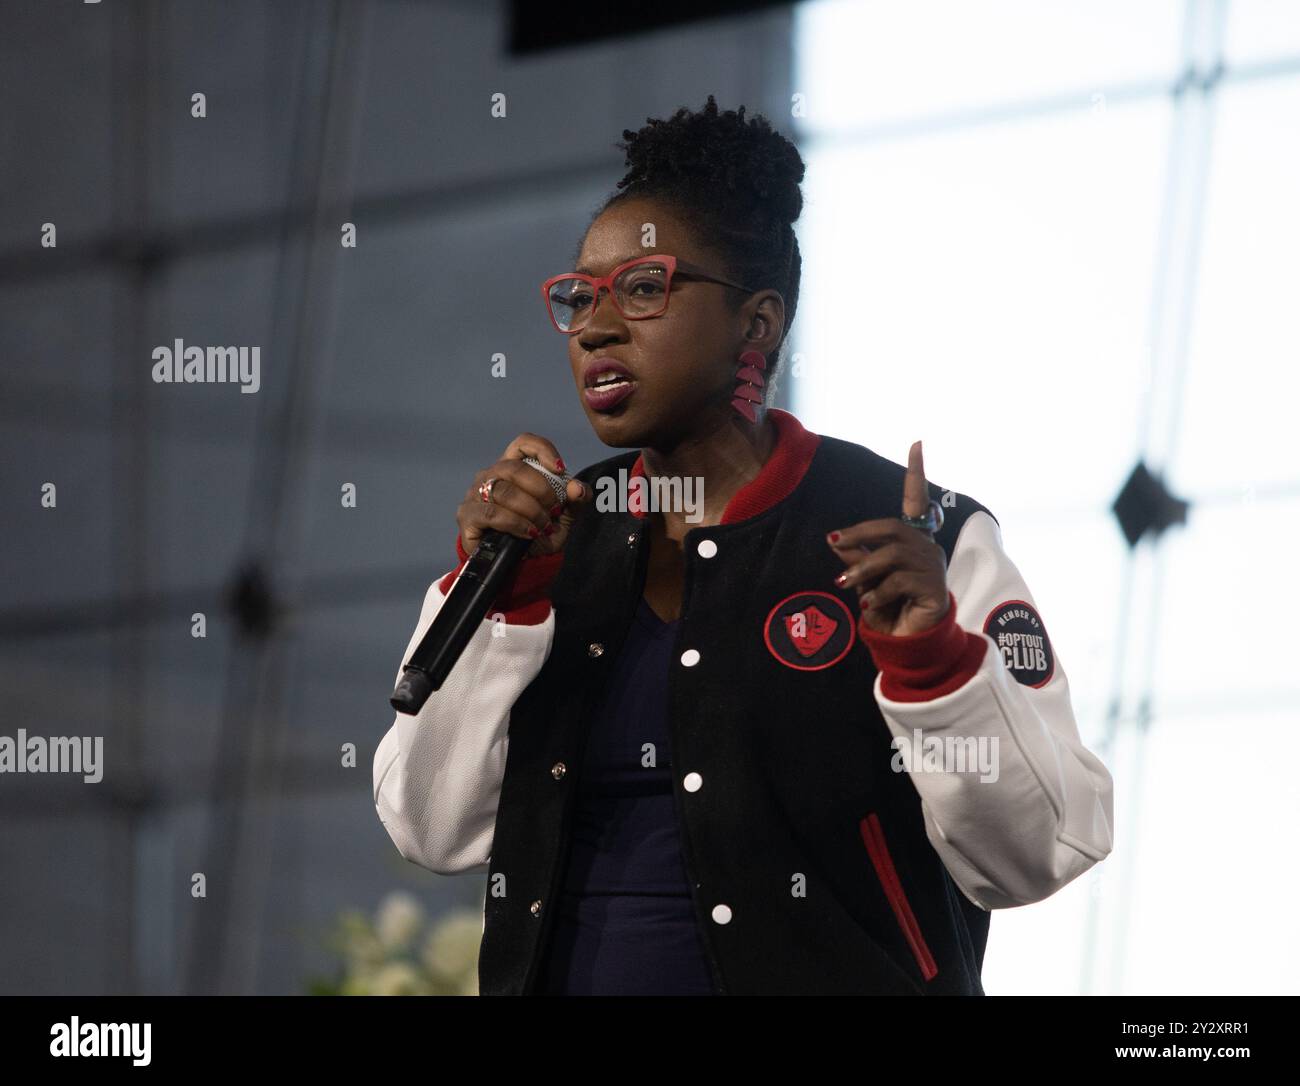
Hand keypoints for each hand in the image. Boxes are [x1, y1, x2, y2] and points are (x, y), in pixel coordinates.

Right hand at [457, 433, 591, 558]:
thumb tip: (577, 488)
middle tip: (555, 509)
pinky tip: (528, 533)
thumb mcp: (564, 517)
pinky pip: (492, 514)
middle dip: (541, 489)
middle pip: (513, 467)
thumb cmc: (539, 532)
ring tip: (543, 526)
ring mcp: (475, 495)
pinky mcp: (467, 516)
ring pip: (504, 492)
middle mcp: (490, 476)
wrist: (520, 565)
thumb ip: (576, 500)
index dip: (542, 450)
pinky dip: (516, 524)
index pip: (522, 444)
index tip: (560, 470)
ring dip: (530, 510)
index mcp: (513, 468)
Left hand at [826, 440, 949, 636]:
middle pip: (892, 528)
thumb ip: (856, 556)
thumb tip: (835, 538)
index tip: (917, 443)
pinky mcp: (934, 588)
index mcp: (912, 540)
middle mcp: (927, 547)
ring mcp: (933, 566)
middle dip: (860, 533)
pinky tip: (868, 604)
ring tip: (843, 584)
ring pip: (892, 556)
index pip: (917, 500)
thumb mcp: (866, 578)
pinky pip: (899, 582)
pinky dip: (877, 592)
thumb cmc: (889, 606)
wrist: (910, 640)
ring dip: (862, 569)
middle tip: (834, 541)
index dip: (917, 473)